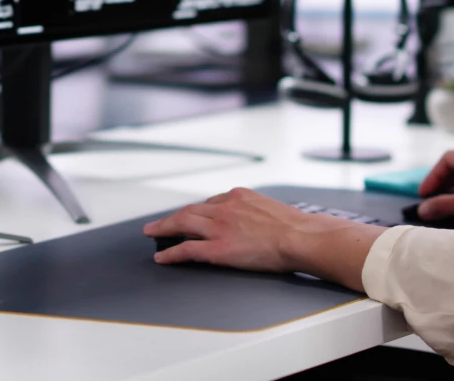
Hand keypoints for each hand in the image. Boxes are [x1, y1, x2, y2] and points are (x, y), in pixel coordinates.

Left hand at [141, 187, 382, 290]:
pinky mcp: (218, 248)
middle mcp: (224, 207)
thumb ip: (256, 211)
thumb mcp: (272, 208)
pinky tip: (162, 257)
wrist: (301, 237)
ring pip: (182, 224)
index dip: (196, 212)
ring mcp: (219, 227)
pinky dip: (171, 252)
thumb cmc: (296, 227)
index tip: (189, 216)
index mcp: (239, 196)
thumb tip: (258, 220)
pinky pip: (187, 249)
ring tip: (152, 234)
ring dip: (163, 229)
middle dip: (172, 217)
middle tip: (158, 224)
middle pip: (190, 210)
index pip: (209, 202)